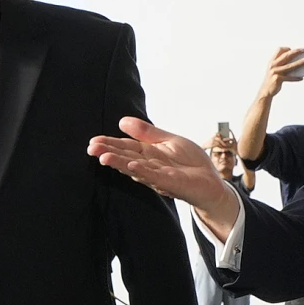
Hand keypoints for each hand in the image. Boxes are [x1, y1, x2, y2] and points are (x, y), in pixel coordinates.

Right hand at [89, 118, 239, 223]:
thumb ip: (147, 132)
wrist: (211, 183)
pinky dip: (143, 171)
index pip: (126, 147)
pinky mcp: (171, 183)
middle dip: (109, 153)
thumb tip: (122, 121)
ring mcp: (159, 176)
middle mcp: (150, 166)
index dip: (110, 144)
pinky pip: (155, 176)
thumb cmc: (191, 163)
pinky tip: (132, 166)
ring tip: (104, 158)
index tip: (93, 141)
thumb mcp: (169, 140)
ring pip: (136, 168)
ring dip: (120, 163)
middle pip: (126, 158)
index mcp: (148, 154)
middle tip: (91, 148)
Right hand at [256, 46, 303, 99]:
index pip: (279, 50)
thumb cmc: (271, 80)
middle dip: (295, 52)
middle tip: (303, 50)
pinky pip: (289, 77)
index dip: (287, 48)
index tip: (294, 49)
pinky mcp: (278, 79)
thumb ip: (282, 65)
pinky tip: (300, 78)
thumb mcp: (275, 70)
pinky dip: (296, 78)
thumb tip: (295, 61)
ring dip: (299, 62)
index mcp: (272, 61)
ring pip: (289, 66)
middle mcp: (273, 65)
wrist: (265, 91)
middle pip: (286, 56)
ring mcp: (275, 72)